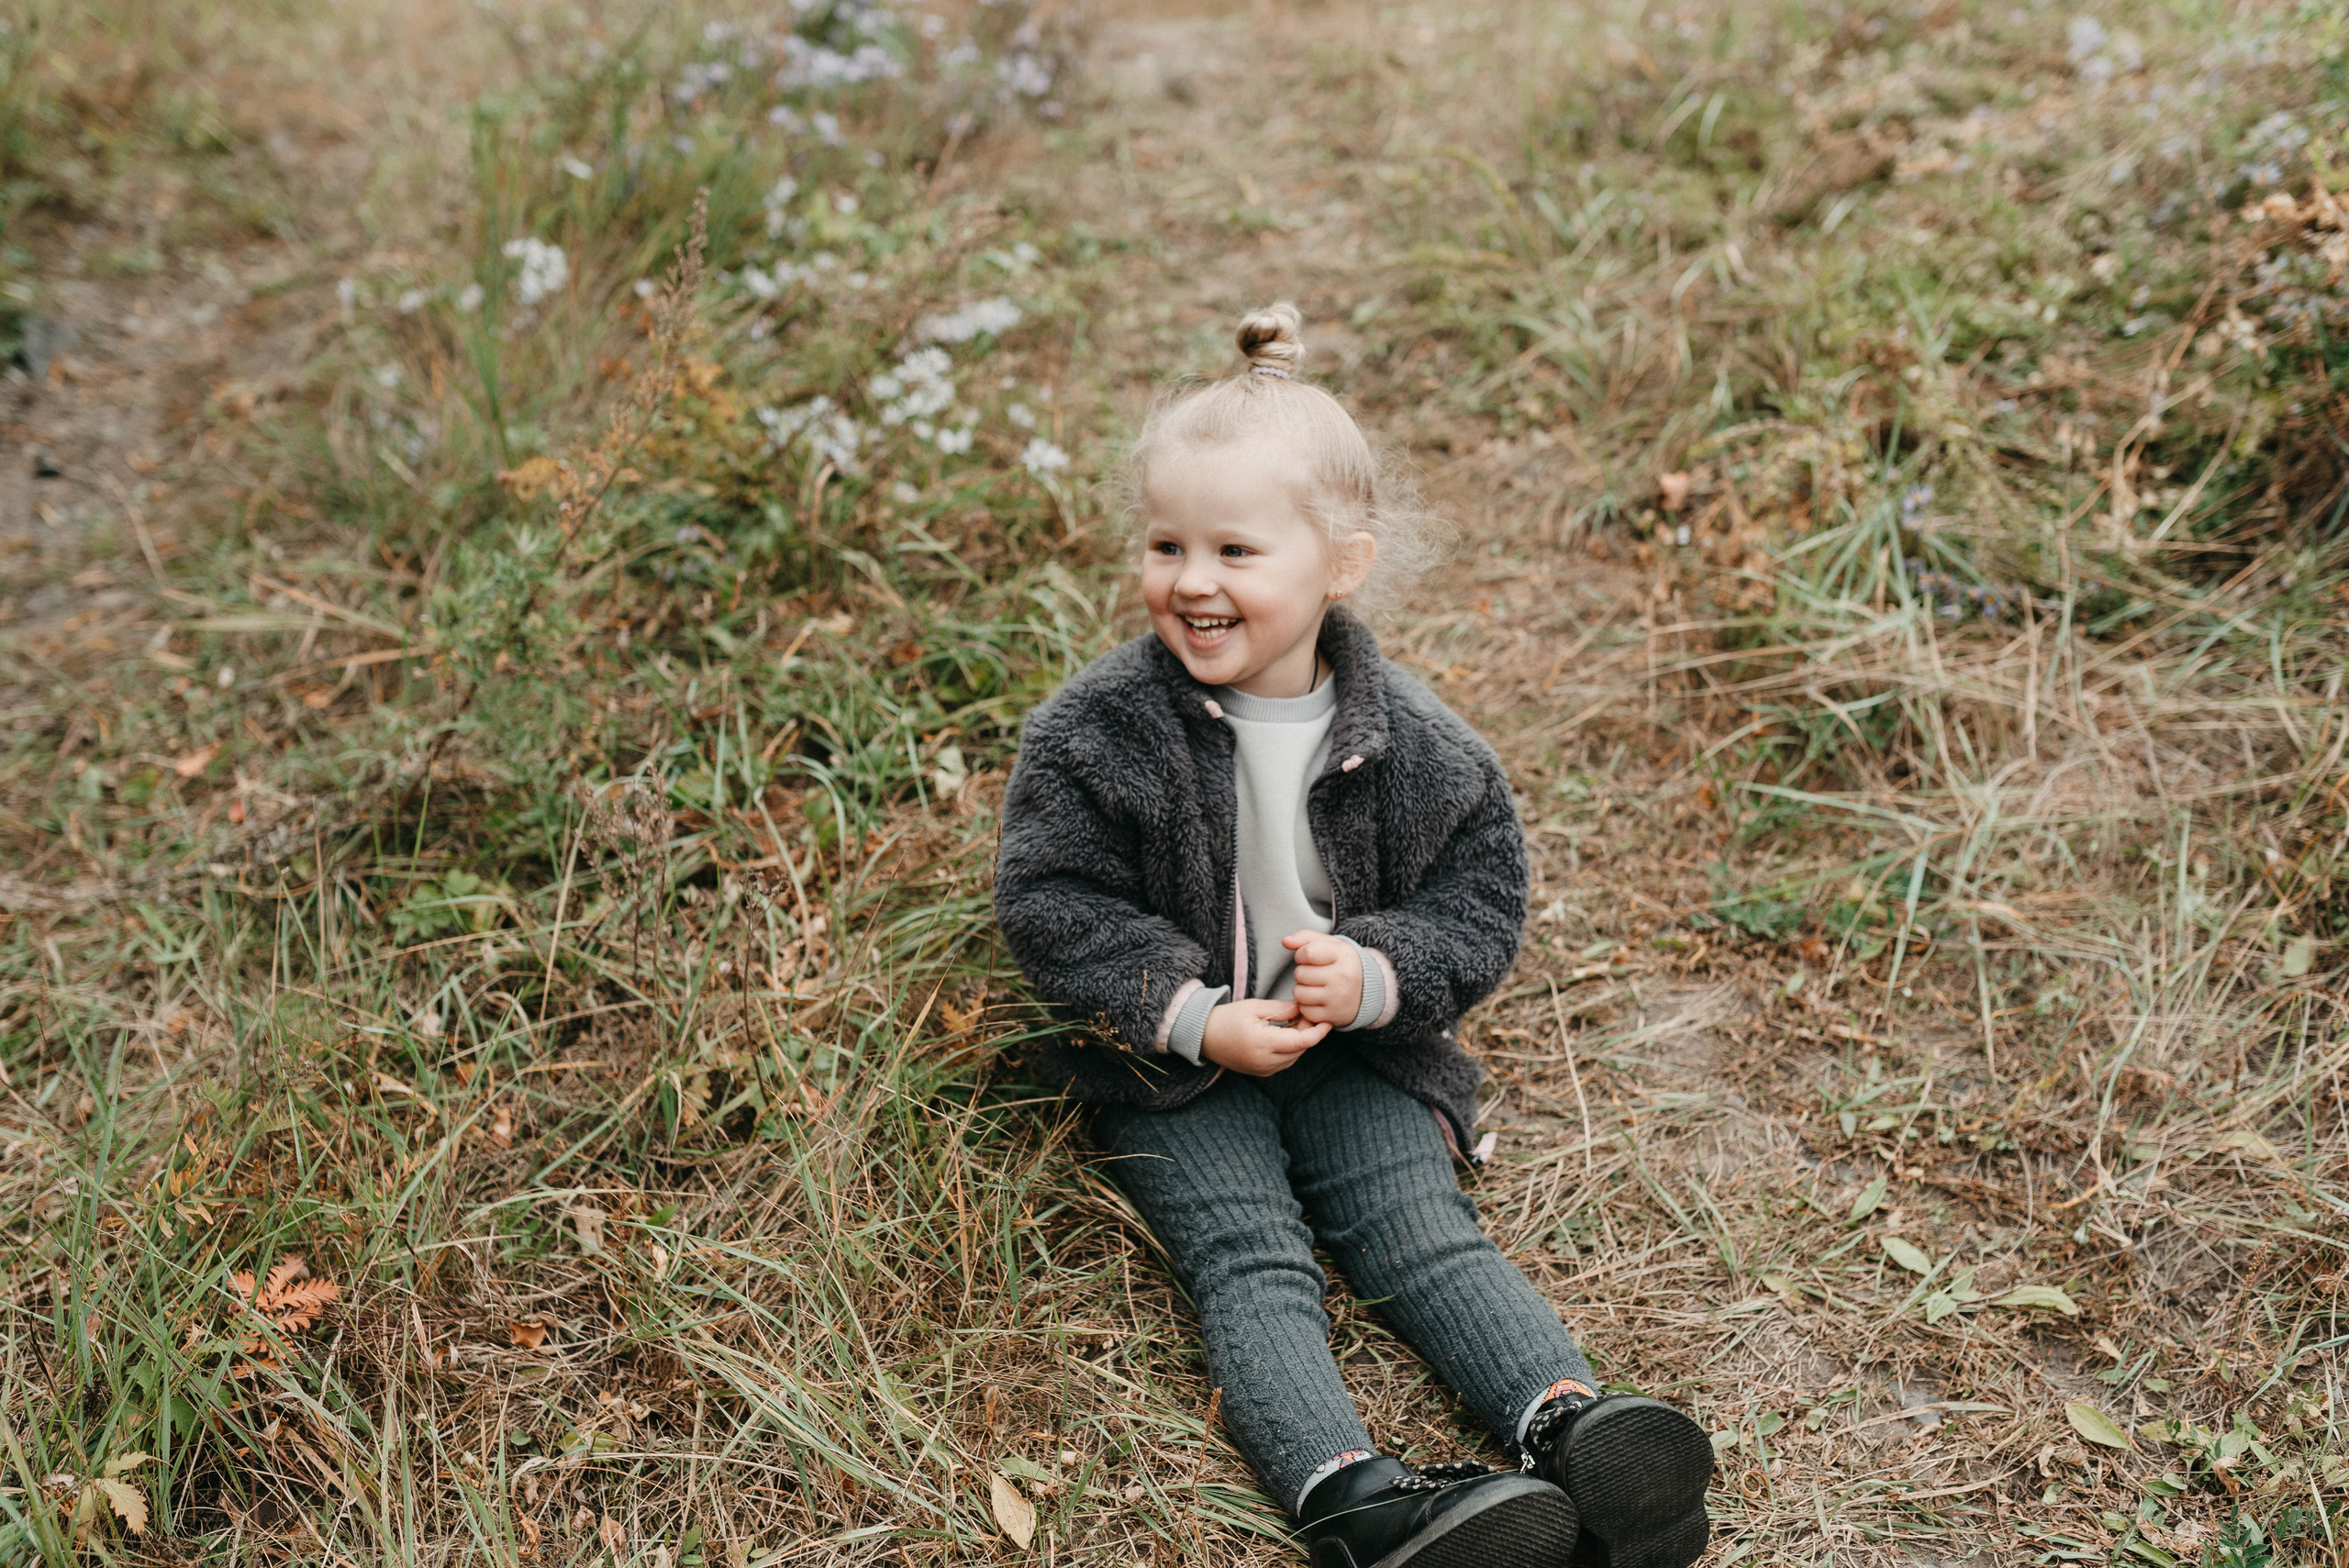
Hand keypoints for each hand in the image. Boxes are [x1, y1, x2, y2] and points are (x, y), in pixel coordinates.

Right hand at [1200, 998, 1328, 1075]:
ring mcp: (1262, 1070)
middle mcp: (1264, 1062)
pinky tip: (1287, 1034)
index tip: (1328, 1021)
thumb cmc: (1228, 1018)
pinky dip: (1290, 1049)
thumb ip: (1282, 1009)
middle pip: (1299, 1050)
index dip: (1317, 1032)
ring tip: (1297, 1022)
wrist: (1203, 1036)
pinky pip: (1284, 1063)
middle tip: (1308, 1013)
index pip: (1300, 1042)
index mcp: (1263, 1044)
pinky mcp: (1260, 1072)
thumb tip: (1304, 1009)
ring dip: (1300, 1042)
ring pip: (1294, 1057)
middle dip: (1308, 1033)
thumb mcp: (1255, 1007)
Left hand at [1286, 931, 1362, 1026]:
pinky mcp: (1332, 1016)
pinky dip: (1307, 1006)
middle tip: (1315, 974)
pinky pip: (1305, 1011)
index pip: (1307, 952)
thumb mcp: (1331, 945)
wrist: (1366, 992)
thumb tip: (1285, 941)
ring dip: (1301, 990)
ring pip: (1299, 993)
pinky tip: (1318, 1000)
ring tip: (1315, 986)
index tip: (1309, 958)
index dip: (1301, 955)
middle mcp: (1342, 977)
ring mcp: (1338, 998)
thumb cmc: (1342, 964)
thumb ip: (1306, 938)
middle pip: (1300, 974)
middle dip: (1302, 973)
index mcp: (1343, 956)